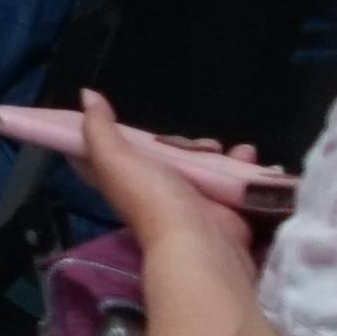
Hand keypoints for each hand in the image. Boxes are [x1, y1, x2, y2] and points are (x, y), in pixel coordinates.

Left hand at [78, 94, 270, 250]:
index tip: (125, 116)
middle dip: (187, 144)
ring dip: (221, 153)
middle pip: (169, 155)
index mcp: (126, 177)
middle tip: (200, 143)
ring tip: (232, 150)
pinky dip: (245, 168)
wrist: (200, 241)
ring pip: (205, 165)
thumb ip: (99, 129)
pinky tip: (249, 158)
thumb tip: (87, 94)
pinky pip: (235, 180)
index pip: (113, 152)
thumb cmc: (152, 197)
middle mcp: (157, 188)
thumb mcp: (114, 158)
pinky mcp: (224, 207)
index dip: (117, 134)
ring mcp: (193, 199)